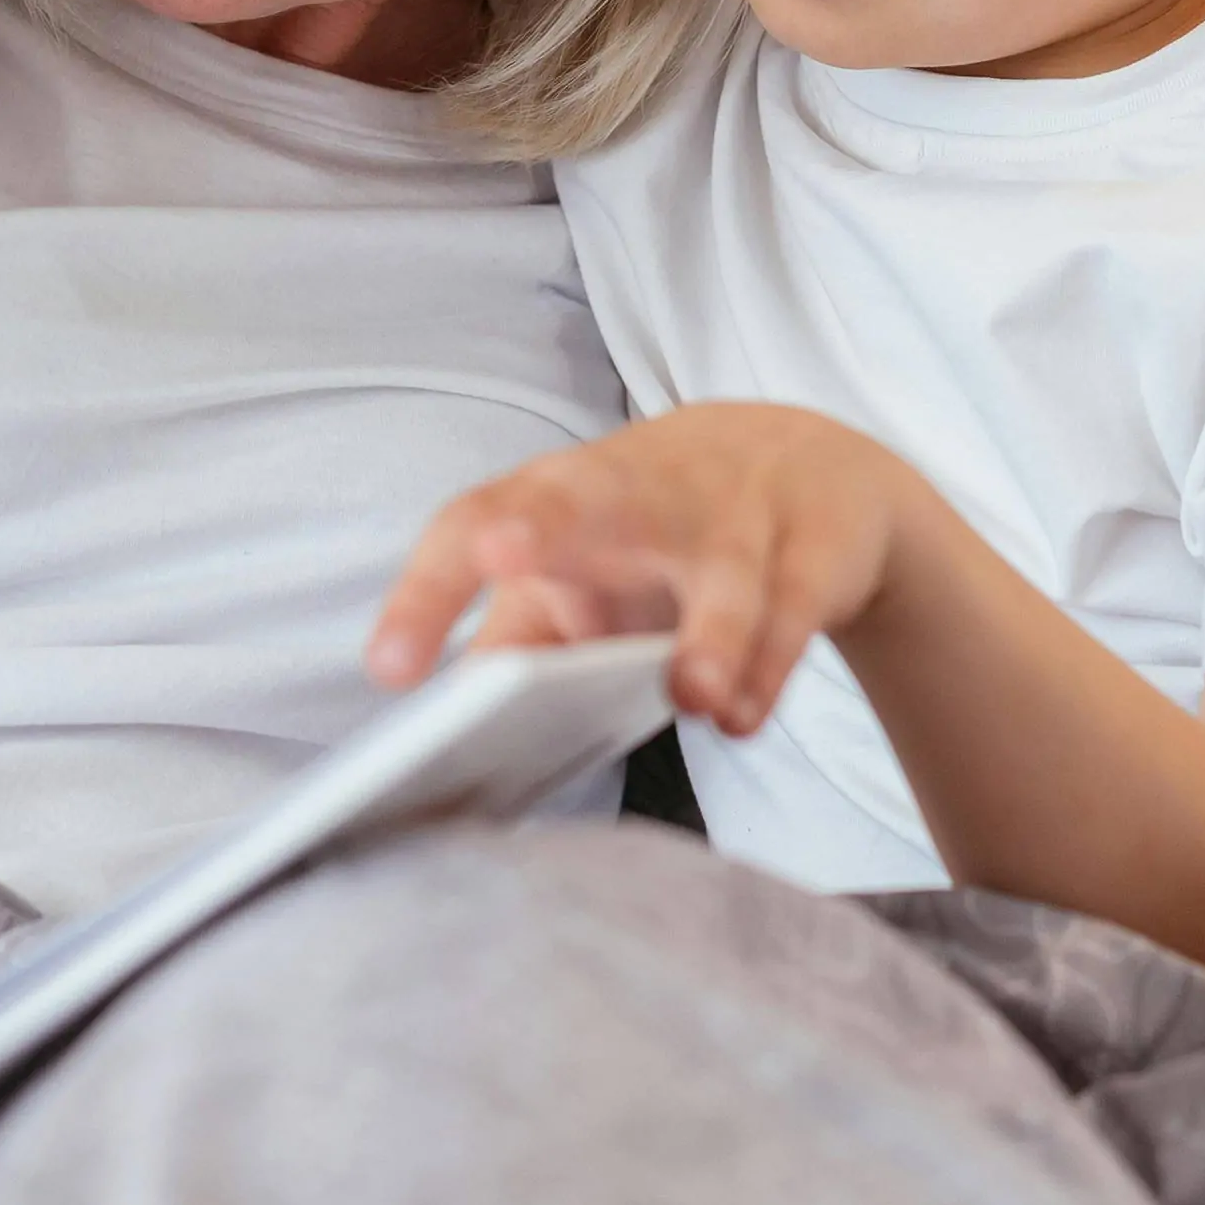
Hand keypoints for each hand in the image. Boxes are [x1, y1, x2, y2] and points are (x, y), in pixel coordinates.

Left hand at [366, 405, 940, 731]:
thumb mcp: (584, 573)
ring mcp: (734, 513)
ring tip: (690, 698)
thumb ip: (521, 642)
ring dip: (709, 634)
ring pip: (720, 570)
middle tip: (500, 554)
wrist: (816, 469)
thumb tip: (441, 735)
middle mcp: (637, 492)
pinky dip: (772, 665)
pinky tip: (743, 715)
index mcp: (557, 498)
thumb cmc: (660, 535)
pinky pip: (794, 608)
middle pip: (579, 499)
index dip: (427, 593)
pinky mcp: (815, 546)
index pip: (470, 526)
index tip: (388, 670)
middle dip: (537, 522)